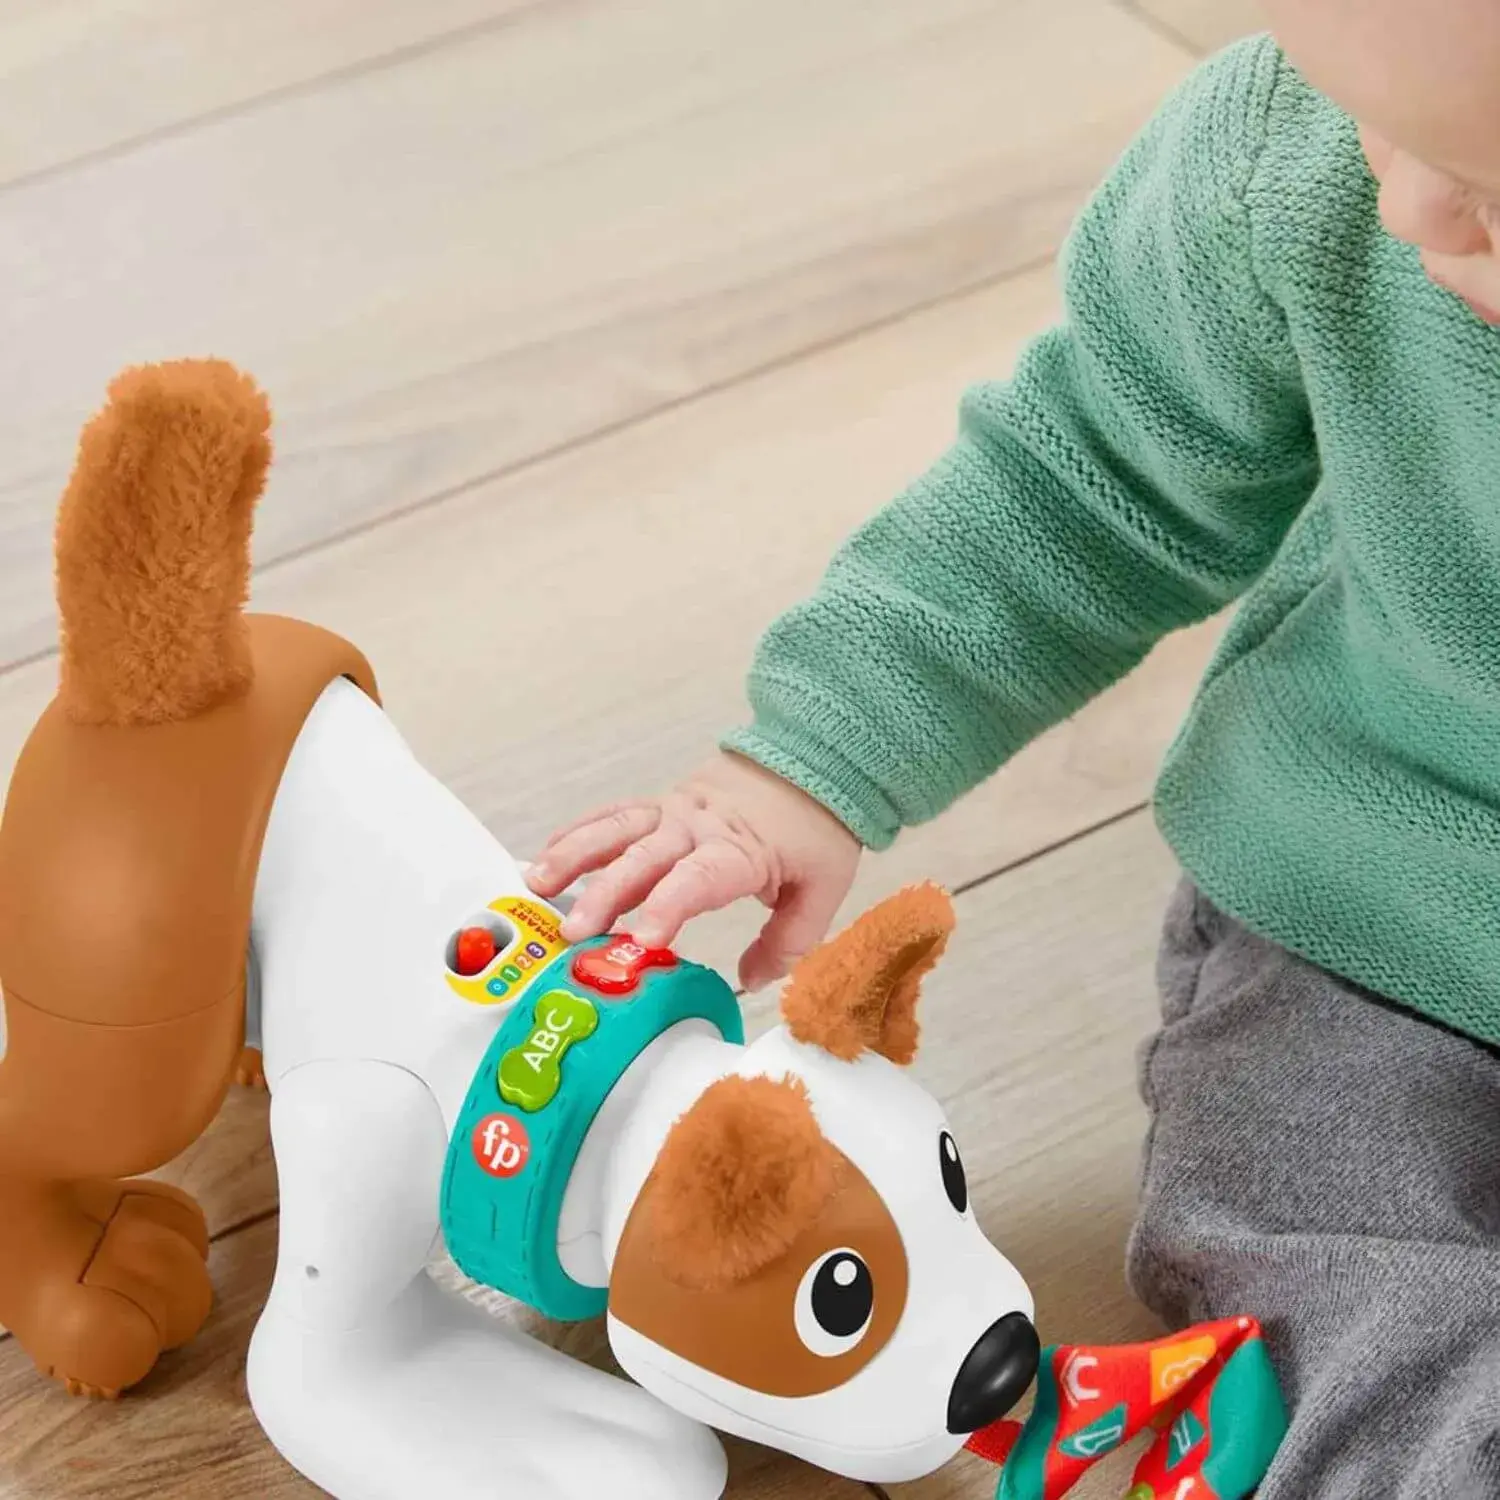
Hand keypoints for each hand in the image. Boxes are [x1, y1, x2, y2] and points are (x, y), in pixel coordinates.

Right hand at [526, 753, 860, 990]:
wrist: (812, 757)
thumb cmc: (816, 827)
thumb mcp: (823, 888)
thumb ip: (789, 941)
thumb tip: (751, 982)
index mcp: (738, 850)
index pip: (697, 879)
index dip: (668, 908)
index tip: (642, 941)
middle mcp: (696, 828)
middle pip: (642, 859)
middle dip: (605, 896)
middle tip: (573, 933)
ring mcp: (672, 812)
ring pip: (615, 831)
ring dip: (573, 857)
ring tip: (536, 886)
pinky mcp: (660, 805)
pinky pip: (613, 816)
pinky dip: (579, 833)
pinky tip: (547, 855)